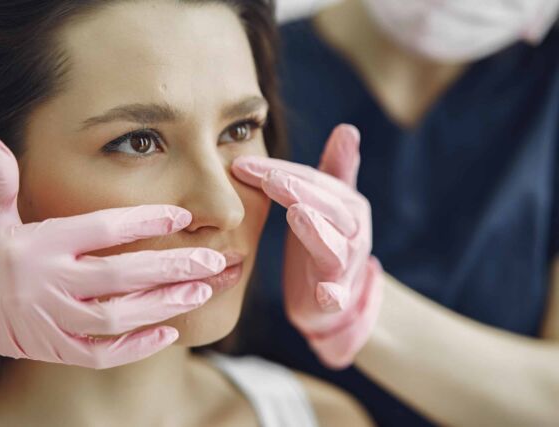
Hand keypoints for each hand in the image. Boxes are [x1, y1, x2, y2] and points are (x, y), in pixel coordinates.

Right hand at [0, 134, 224, 382]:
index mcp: (40, 244)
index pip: (99, 229)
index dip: (143, 220)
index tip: (183, 214)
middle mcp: (48, 283)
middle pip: (118, 277)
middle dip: (169, 268)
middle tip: (213, 260)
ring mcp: (50, 320)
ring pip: (114, 318)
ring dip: (161, 306)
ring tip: (201, 292)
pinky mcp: (53, 348)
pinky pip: (98, 354)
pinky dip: (133, 348)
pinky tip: (168, 334)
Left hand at [232, 124, 382, 368]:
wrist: (331, 299)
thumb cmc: (324, 243)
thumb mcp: (329, 204)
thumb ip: (337, 169)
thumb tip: (348, 128)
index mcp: (346, 206)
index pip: (313, 182)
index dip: (281, 171)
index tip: (242, 164)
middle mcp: (352, 232)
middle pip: (329, 208)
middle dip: (300, 191)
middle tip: (271, 180)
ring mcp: (346, 266)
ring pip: (334, 247)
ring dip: (317, 232)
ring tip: (298, 215)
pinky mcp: (336, 296)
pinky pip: (337, 296)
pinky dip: (333, 295)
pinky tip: (325, 294)